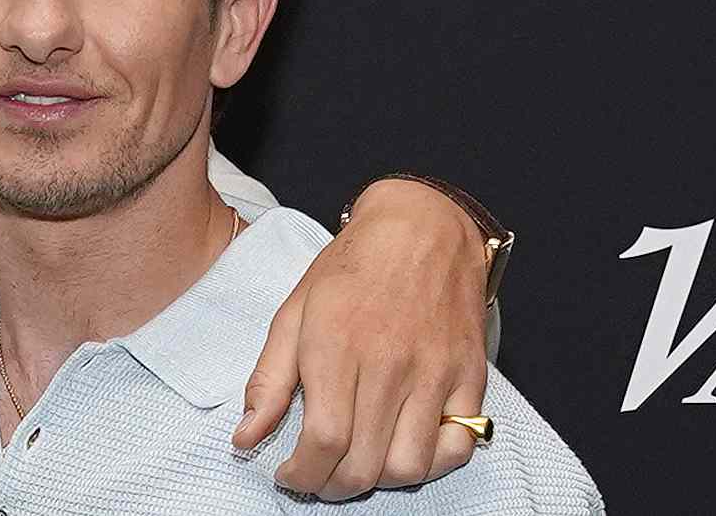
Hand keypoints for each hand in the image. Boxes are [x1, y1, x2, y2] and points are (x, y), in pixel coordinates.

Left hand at [231, 179, 489, 497]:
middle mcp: (389, 364)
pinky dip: (429, 466)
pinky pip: (455, 448)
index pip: (323, 441)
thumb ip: (268, 379)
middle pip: (363, 465)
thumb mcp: (293, 312)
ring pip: (409, 468)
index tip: (287, 476)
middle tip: (315, 477)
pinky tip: (400, 451)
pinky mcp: (470, 378)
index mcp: (336, 346)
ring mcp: (435, 374)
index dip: (301, 474)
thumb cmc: (350, 268)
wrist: (421, 228)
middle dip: (330, 487)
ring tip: (354, 465)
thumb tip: (245, 438)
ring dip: (376, 482)